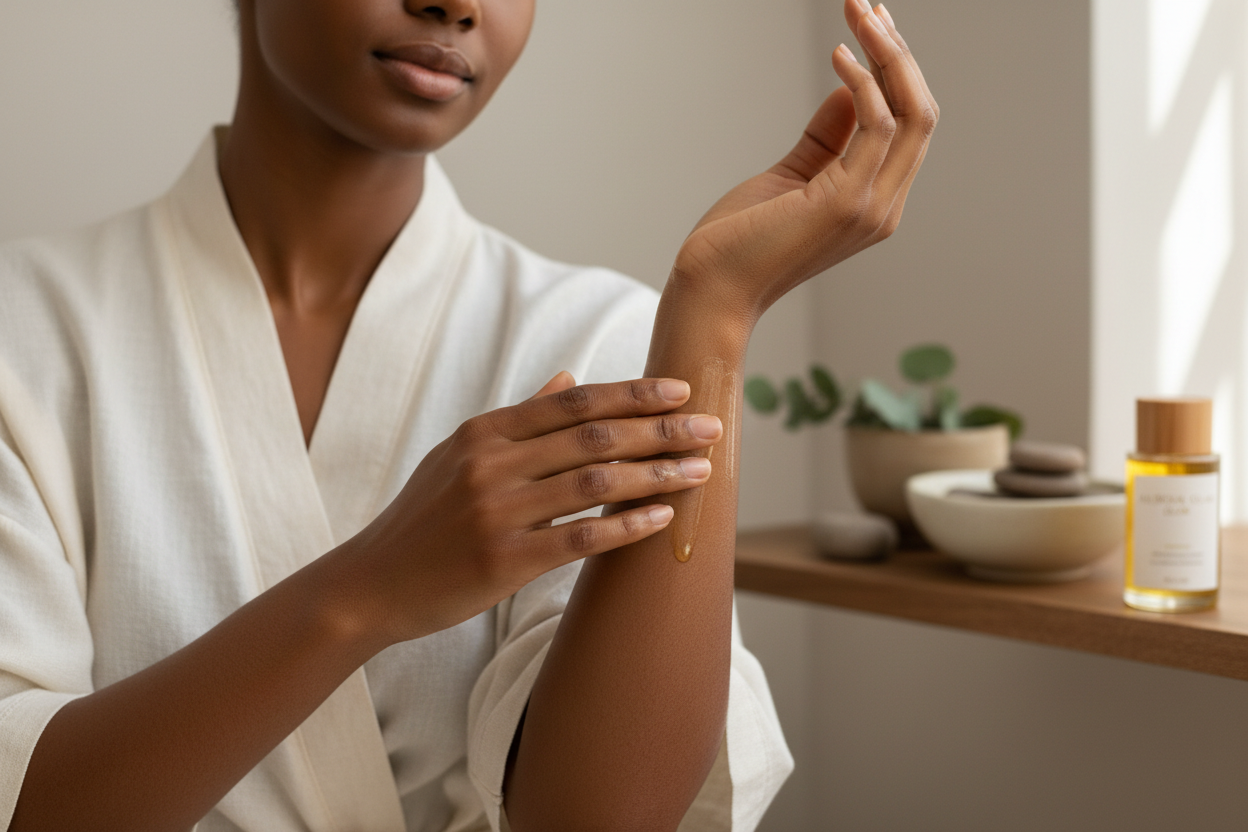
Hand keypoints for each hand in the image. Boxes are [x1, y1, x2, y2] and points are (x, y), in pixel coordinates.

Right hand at [339, 372, 722, 645]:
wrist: (373, 582)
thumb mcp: (460, 454)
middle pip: (594, 436)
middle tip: (712, 426)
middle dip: (660, 429)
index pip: (574, 402)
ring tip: (702, 471)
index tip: (681, 390)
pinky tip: (663, 517)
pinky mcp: (504, 560)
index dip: (633, 394)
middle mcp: (492, 463)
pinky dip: (627, 525)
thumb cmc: (424, 518)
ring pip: (595, 482)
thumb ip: (519, 416)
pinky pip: (580, 537)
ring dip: (656, 474)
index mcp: (486, 431)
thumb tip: (569, 376)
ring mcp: (497, 511)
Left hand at [673, 0, 938, 317]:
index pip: (910, 126)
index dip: (896, 70)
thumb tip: (849, 86)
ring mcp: (871, 208)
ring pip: (912, 112)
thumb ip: (827, 137)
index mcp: (875, 203)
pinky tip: (838, 57)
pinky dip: (862, 83)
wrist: (711, 290)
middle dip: (898, 51)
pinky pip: (877, 125)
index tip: (873, 23)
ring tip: (859, 13)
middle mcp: (884, 207)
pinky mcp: (847, 203)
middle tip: (868, 4)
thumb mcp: (791, 175)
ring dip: (886, 53)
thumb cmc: (739, 241)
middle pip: (922, 112)